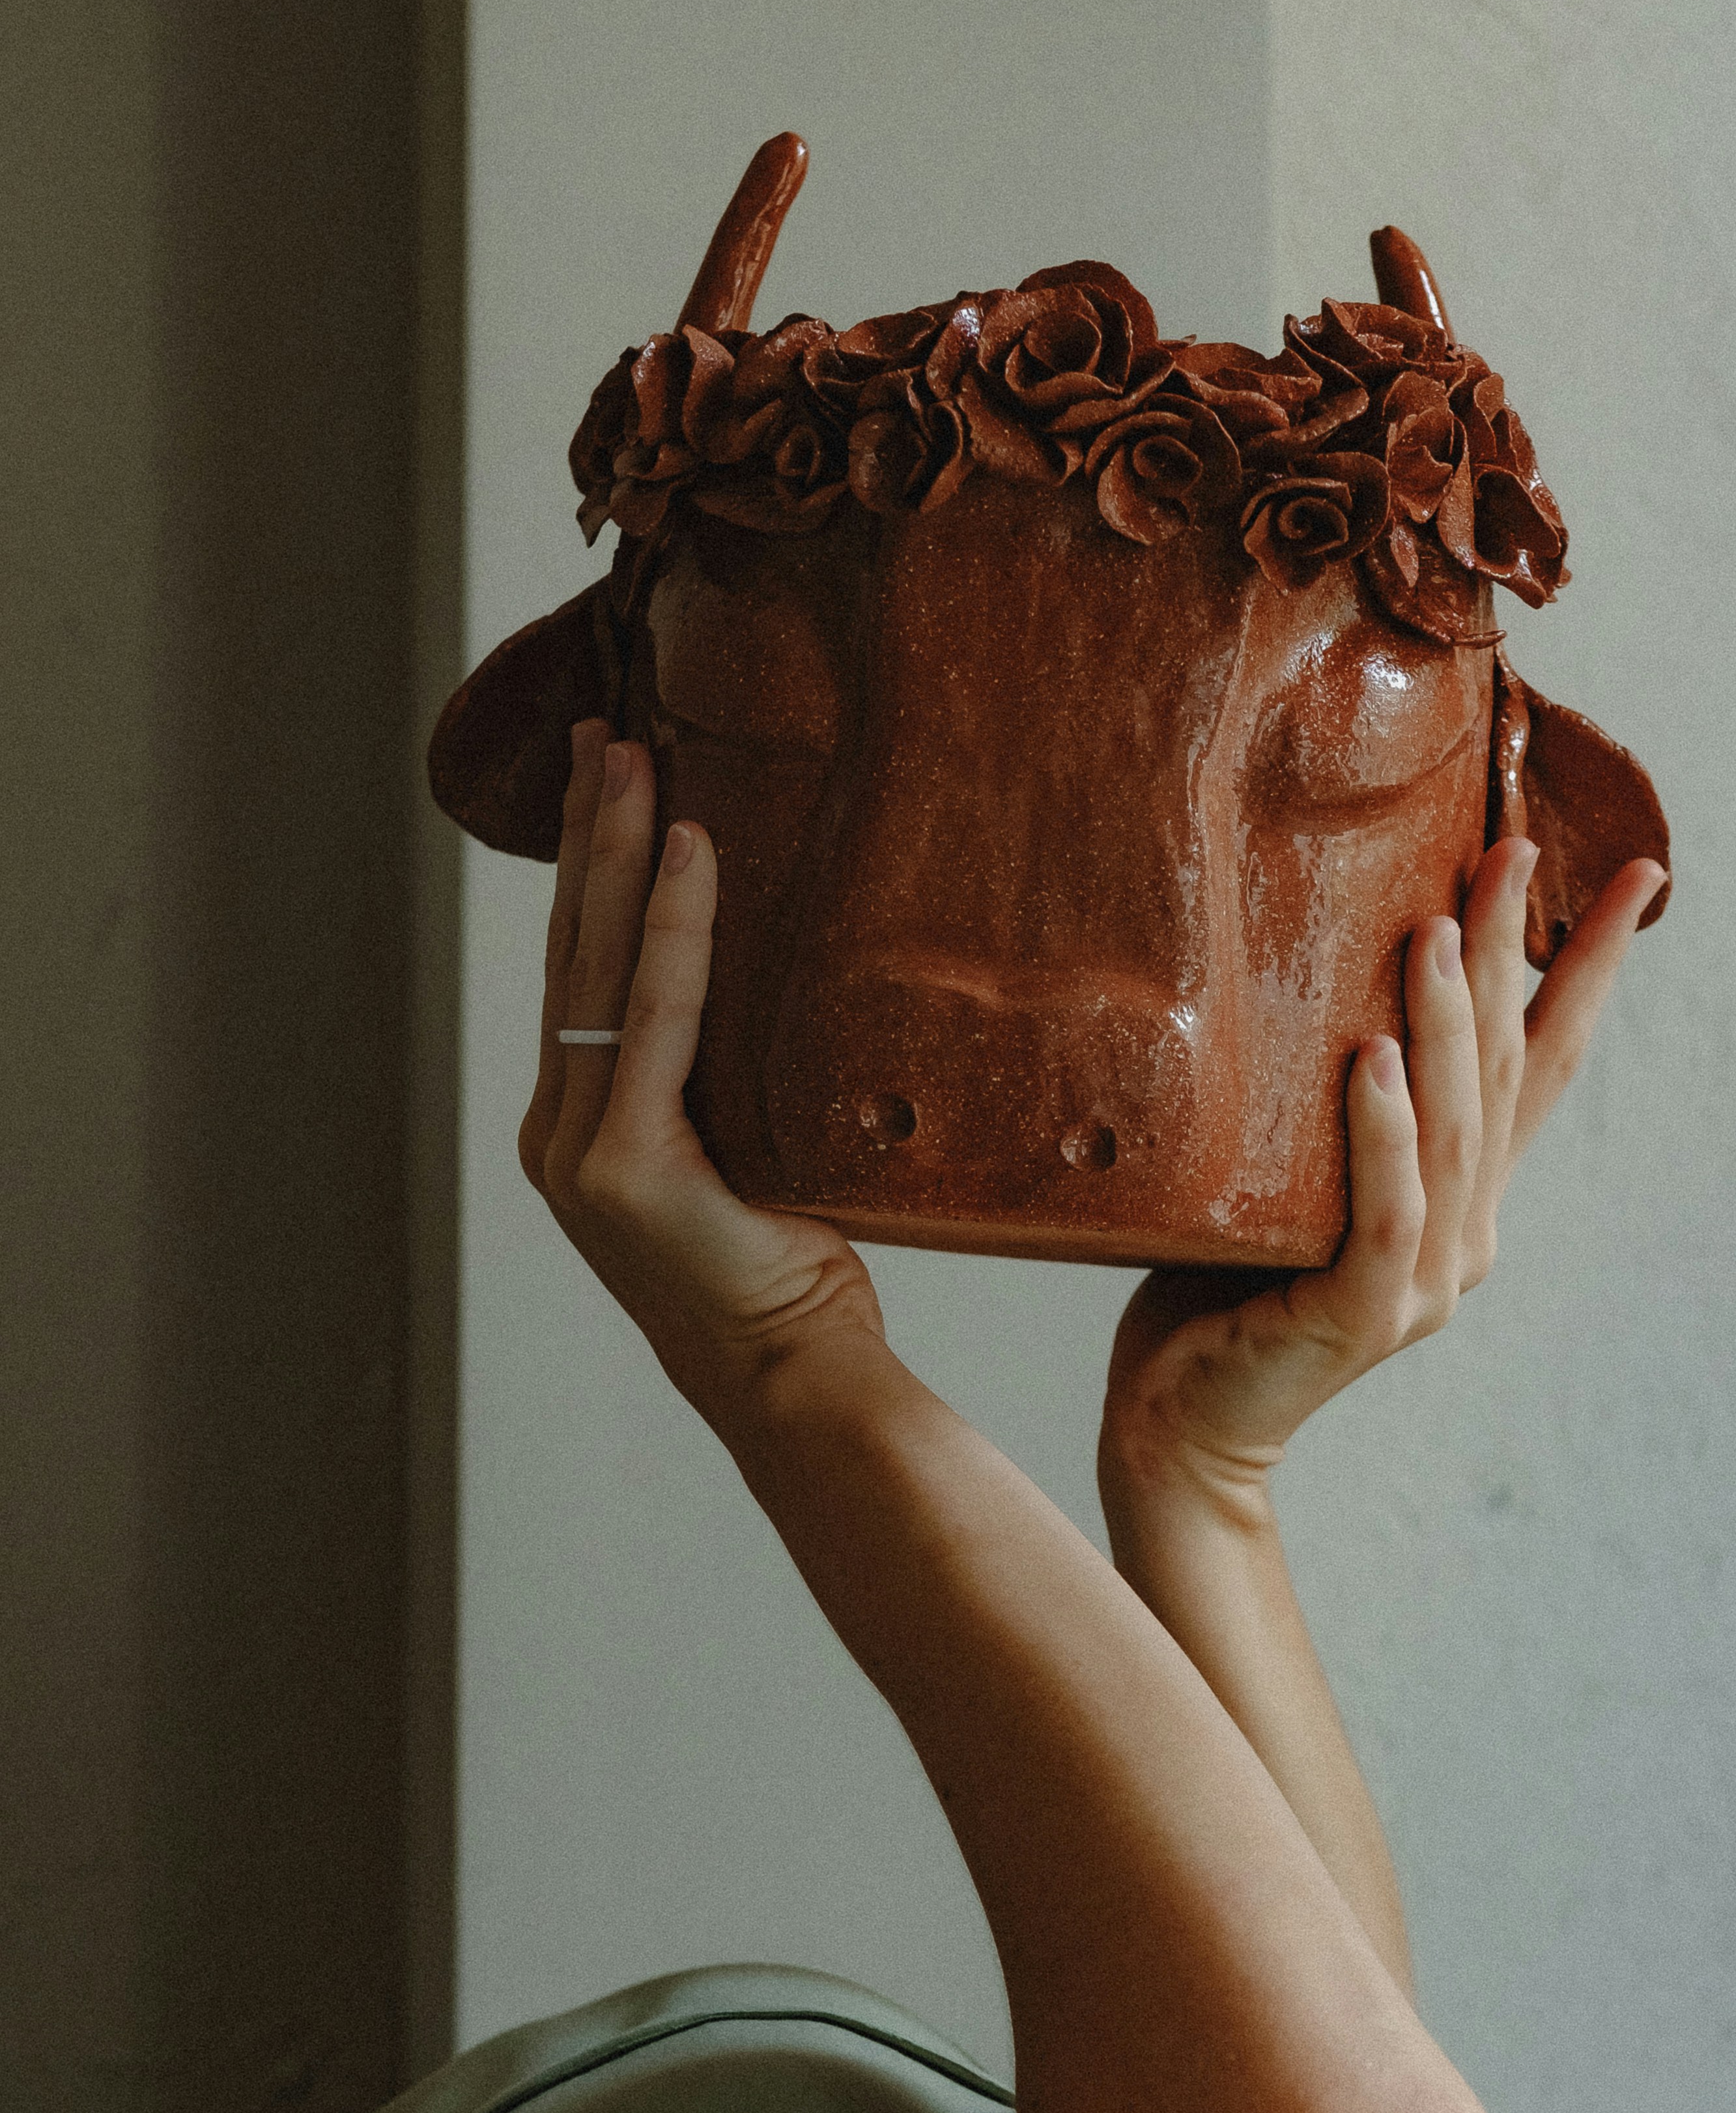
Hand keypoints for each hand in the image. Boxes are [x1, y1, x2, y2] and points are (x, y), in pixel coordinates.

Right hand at [521, 723, 882, 1422]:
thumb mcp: (755, 1150)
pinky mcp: (622, 1164)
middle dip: (585, 834)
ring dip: (614, 853)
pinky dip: (672, 928)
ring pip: (596, 968)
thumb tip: (797, 977)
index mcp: (583, 1126)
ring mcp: (579, 1148)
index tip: (609, 782)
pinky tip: (688, 853)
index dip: (590, 874)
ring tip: (632, 759)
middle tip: (603, 732)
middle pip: (572, 951)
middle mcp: (561, 1129)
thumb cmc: (794, 1274)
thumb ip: (738, 1074)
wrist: (797, 1379)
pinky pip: (653, 1016)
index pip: (583, 975)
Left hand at [1099, 835, 1663, 1528]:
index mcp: (1462, 1195)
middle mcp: (1465, 1234)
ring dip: (1449, 1025)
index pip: (1539, 1062)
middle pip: (1503, 1073)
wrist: (1184, 1419)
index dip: (1587, 970)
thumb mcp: (1292, 1170)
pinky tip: (1376, 1061)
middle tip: (1515, 848)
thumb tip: (1326, 965)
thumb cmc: (1224, 1281)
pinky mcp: (1363, 1317)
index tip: (1634, 878)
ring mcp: (1425, 1283)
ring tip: (1437, 930)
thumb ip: (1334, 1101)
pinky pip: (1386, 1211)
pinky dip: (1384, 1132)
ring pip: (1452, 1131)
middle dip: (1515, 956)